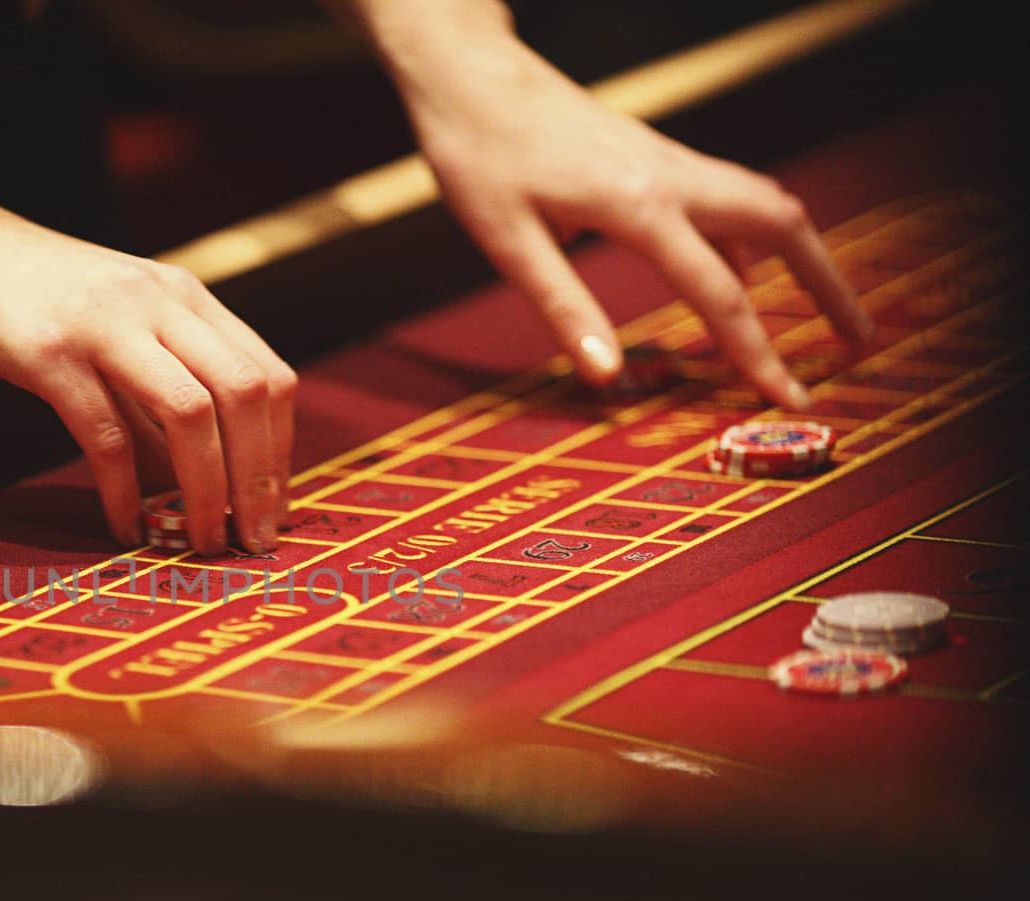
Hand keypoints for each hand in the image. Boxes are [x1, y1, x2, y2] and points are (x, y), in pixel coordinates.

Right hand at [0, 201, 296, 552]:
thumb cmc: (22, 293)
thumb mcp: (112, 321)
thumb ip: (156, 382)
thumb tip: (196, 474)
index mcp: (183, 296)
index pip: (268, 376)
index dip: (280, 452)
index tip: (272, 509)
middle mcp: (157, 302)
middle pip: (245, 395)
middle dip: (258, 479)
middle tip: (252, 541)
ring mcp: (104, 323)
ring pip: (190, 415)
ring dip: (205, 491)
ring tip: (198, 542)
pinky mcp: (47, 351)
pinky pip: (106, 435)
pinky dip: (125, 493)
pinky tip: (126, 528)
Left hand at [402, 32, 872, 406]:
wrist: (470, 75)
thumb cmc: (478, 154)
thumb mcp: (505, 242)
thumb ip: (562, 307)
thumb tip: (608, 378)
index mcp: (638, 205)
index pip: (719, 293)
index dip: (757, 353)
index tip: (787, 396)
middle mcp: (670, 175)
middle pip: (784, 223)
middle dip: (827, 283)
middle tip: (857, 339)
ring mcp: (668, 160)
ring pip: (763, 203)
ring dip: (802, 255)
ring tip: (819, 312)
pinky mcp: (655, 156)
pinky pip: (725, 197)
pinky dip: (750, 237)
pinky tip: (739, 273)